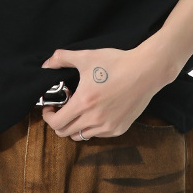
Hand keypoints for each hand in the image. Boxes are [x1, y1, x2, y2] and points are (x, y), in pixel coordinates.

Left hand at [40, 45, 161, 140]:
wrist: (146, 71)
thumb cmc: (117, 63)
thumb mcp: (86, 56)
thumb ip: (61, 58)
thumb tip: (46, 64)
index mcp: (83, 103)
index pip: (56, 123)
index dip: (48, 116)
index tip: (51, 108)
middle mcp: (94, 119)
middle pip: (65, 133)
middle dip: (59, 121)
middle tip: (63, 107)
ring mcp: (108, 126)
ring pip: (81, 135)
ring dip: (75, 126)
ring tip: (80, 109)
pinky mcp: (119, 128)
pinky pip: (98, 134)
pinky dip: (91, 127)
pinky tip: (96, 111)